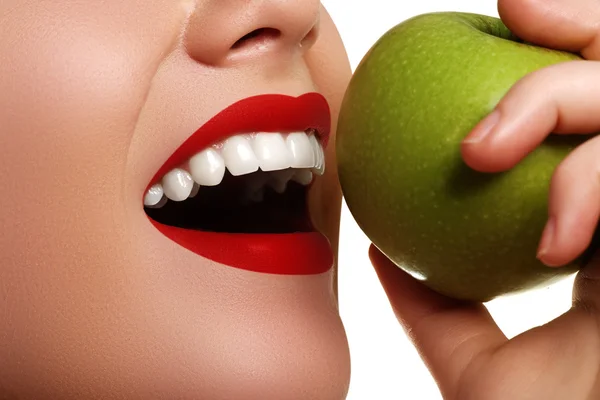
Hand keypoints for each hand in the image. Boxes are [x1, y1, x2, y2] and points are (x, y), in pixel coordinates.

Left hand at [370, 1, 599, 398]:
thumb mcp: (476, 359)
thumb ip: (433, 304)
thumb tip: (381, 256)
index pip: (590, 117)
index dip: (555, 55)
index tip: (497, 23)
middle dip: (577, 28)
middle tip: (509, 18)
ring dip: (560, 97)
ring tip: (480, 149)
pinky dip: (595, 184)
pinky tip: (557, 241)